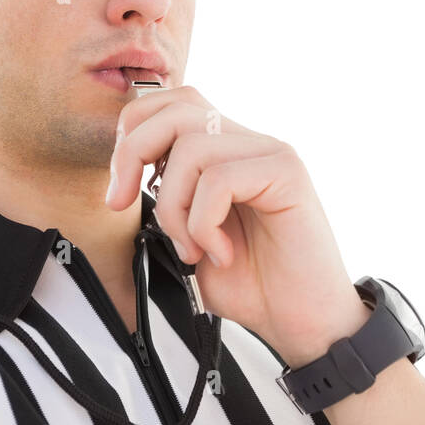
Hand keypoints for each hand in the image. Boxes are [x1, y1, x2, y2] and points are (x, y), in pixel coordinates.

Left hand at [104, 86, 366, 367]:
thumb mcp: (191, 239)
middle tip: (121, 205)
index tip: (119, 188)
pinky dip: (204, 223)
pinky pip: (220, 179)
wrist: (306, 322)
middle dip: (131, 155)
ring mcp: (271, 153)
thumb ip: (167, 201)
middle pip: (176, 108)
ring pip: (191, 147)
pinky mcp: (288, 173)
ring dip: (174, 208)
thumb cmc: (255, 285)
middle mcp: (250, 142)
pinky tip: (222, 253)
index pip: (173, 101)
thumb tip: (125, 177)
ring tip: (194, 249)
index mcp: (227, 151)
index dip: (133, 132)